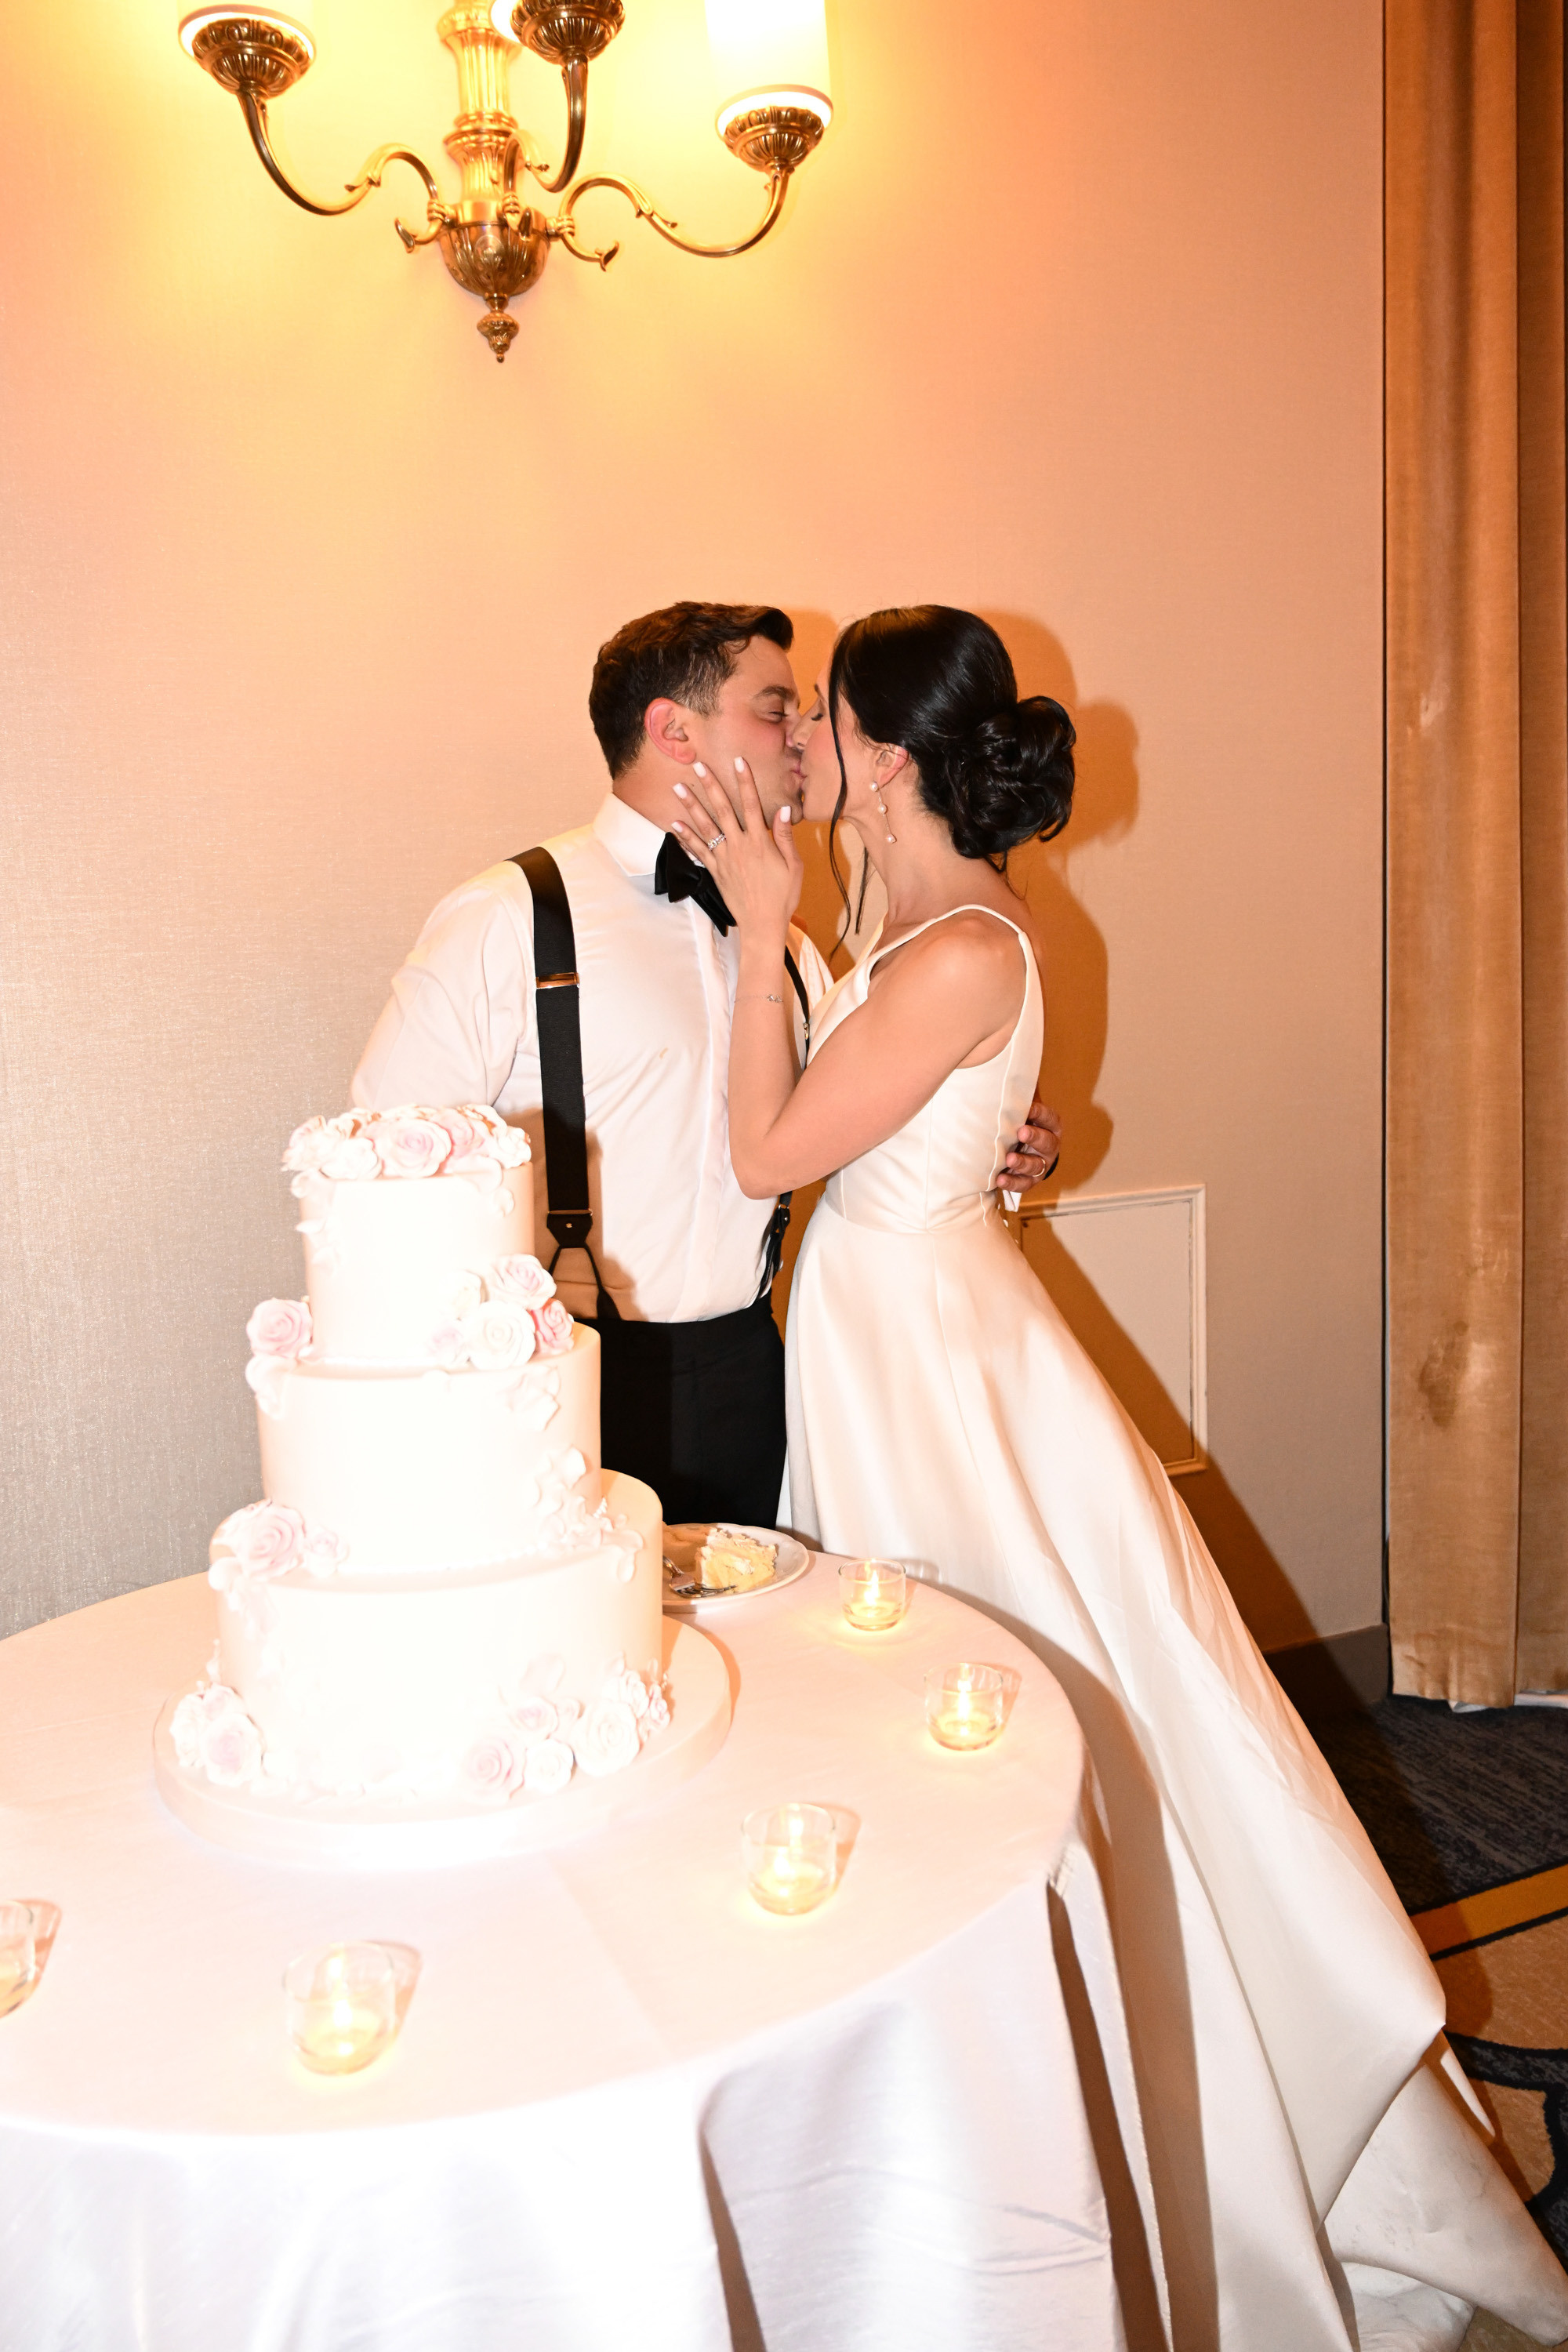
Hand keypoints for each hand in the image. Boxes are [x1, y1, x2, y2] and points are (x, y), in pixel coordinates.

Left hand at [671, 758, 802, 938]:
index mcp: (760, 842)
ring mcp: (724, 859)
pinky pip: (697, 851)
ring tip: (677, 788)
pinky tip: (674, 824)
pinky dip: (685, 837)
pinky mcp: (715, 871)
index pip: (752, 804)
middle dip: (710, 785)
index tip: (738, 761)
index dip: (745, 781)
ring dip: (690, 805)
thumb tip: (783, 811)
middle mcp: (739, 846)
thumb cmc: (782, 896)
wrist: (762, 924)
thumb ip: (785, 837)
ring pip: (705, 826)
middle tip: (697, 765)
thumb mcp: (793, 866)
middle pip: (722, 809)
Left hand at [994, 1098, 1060, 1190]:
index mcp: (1050, 1125)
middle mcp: (1049, 1145)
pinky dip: (1012, 1182)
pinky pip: (1023, 1183)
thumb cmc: (1021, 1121)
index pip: (1049, 1117)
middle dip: (1034, 1137)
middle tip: (1021, 1132)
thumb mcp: (1023, 1107)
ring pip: (1036, 1165)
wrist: (1025, 1151)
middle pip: (1046, 1141)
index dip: (1041, 1113)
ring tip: (1009, 1160)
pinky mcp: (1030, 1180)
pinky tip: (999, 1179)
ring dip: (1022, 1162)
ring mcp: (1041, 1164)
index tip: (1029, 1108)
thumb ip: (1021, 1092)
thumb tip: (1013, 1063)